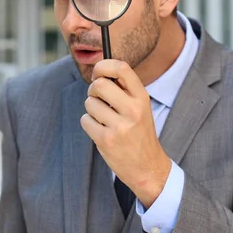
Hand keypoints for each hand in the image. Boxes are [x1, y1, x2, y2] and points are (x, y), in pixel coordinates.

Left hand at [80, 59, 171, 208]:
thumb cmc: (139, 132)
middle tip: (98, 98)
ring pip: (89, 103)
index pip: (121, 68)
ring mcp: (119, 126)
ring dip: (92, 109)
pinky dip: (89, 124)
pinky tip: (101, 131)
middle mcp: (133, 110)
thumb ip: (124, 90)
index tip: (98, 72)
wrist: (147, 167)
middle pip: (99, 84)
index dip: (103, 65)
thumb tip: (98, 72)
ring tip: (104, 119)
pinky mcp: (106, 140)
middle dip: (93, 90)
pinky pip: (85, 120)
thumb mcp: (140, 108)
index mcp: (142, 98)